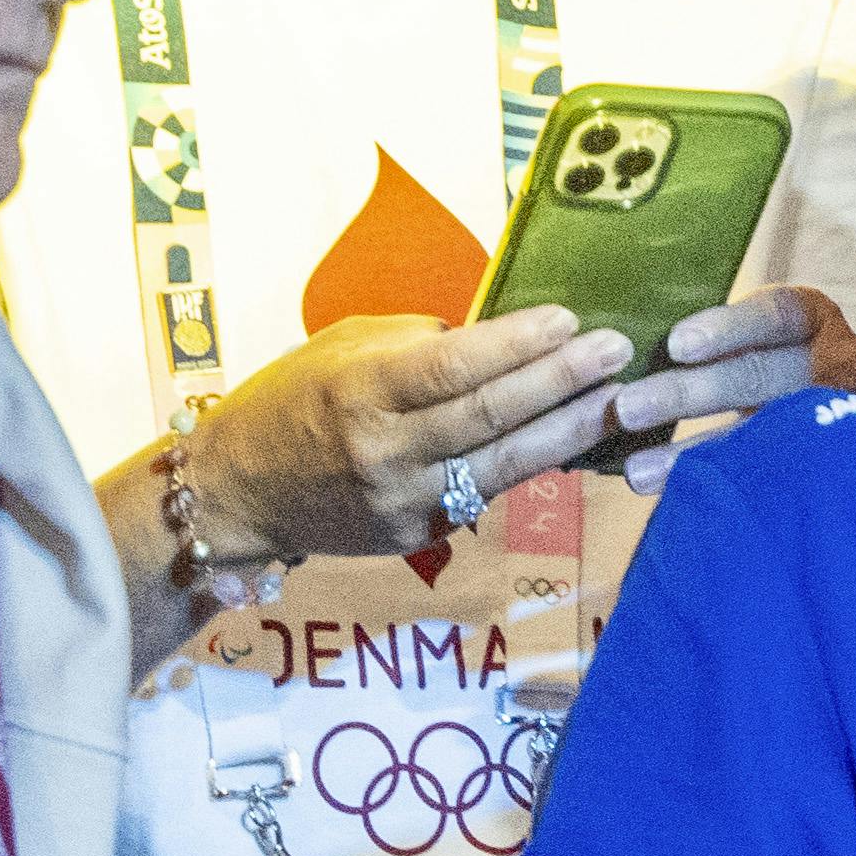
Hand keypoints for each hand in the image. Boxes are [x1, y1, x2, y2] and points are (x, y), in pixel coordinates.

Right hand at [184, 308, 629, 568]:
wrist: (235, 491)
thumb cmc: (295, 399)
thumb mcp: (346, 347)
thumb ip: (421, 342)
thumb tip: (502, 334)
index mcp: (360, 390)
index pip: (455, 366)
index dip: (519, 343)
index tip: (570, 317)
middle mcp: (383, 450)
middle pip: (490, 415)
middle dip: (562, 380)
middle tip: (617, 349)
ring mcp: (402, 501)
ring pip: (504, 465)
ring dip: (569, 430)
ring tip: (620, 398)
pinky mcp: (416, 537)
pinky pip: (485, 494)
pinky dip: (532, 465)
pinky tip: (573, 439)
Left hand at [603, 286, 855, 496]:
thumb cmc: (776, 365)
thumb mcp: (764, 338)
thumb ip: (715, 342)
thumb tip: (619, 343)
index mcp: (813, 322)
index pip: (776, 317)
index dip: (728, 329)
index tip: (676, 345)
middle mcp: (830, 367)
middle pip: (760, 376)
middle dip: (689, 393)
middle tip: (628, 408)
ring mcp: (830, 419)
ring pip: (764, 433)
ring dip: (693, 451)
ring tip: (637, 473)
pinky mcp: (824, 464)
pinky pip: (774, 479)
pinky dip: (724, 484)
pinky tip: (682, 497)